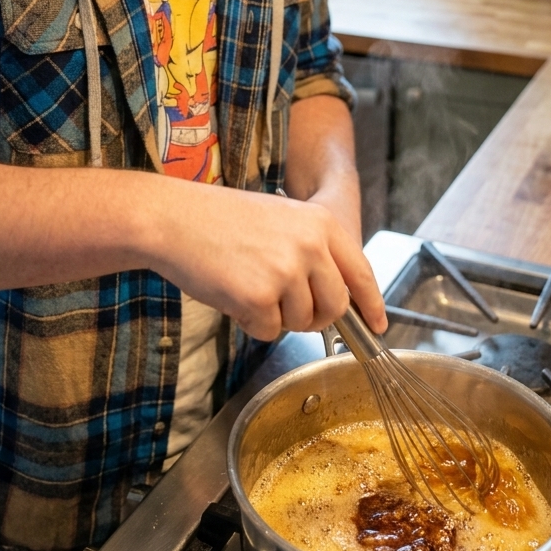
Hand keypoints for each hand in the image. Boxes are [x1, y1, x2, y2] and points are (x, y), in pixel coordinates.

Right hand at [145, 182, 386, 341]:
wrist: (172, 219)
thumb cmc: (219, 220)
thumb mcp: (281, 220)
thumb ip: (313, 252)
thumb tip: (337, 295)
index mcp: (321, 223)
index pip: (361, 272)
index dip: (372, 305)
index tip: (378, 326)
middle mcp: (311, 246)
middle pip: (335, 306)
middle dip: (314, 317)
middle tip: (284, 306)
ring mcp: (287, 272)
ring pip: (302, 322)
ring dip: (277, 317)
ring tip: (248, 286)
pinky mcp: (260, 297)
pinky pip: (269, 331)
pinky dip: (251, 323)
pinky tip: (232, 294)